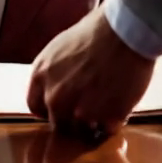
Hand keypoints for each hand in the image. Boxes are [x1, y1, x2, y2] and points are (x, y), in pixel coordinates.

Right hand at [24, 131, 154, 162]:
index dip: (50, 142)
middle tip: (92, 144)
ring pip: (83, 130)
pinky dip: (117, 142)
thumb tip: (59, 150)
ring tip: (108, 153)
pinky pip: (109, 136)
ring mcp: (75, 162)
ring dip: (97, 136)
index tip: (67, 144)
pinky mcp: (102, 156)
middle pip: (57, 136)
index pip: (33, 150)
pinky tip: (121, 155)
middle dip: (75, 135)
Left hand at [26, 5, 155, 134]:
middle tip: (90, 105)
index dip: (50, 109)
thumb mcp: (59, 48)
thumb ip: (52, 74)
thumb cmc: (96, 32)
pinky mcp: (106, 118)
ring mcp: (81, 111)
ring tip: (108, 102)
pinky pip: (108, 129)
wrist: (125, 32)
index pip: (36, 107)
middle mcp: (56, 97)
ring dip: (94, 122)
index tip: (62, 108)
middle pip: (59, 123)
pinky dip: (114, 121)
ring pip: (84, 130)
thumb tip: (54, 90)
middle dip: (72, 118)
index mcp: (41, 77)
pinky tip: (121, 103)